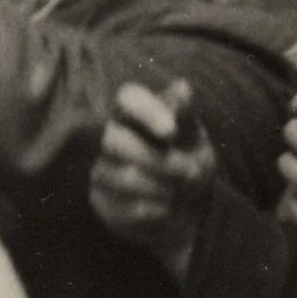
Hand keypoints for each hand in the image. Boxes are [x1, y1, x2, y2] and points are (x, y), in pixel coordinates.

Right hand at [89, 79, 215, 279]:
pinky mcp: (101, 201)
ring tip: (182, 193)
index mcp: (134, 112)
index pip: (127, 98)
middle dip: (158, 161)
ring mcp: (102, 169)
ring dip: (161, 186)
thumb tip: (184, 87)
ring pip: (121, 176)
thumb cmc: (188, 162)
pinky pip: (124, 207)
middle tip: (192, 173)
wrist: (185, 208)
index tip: (171, 131)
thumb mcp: (195, 138)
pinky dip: (155, 209)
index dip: (146, 112)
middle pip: (114, 140)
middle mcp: (111, 136)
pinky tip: (168, 208)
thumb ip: (186, 117)